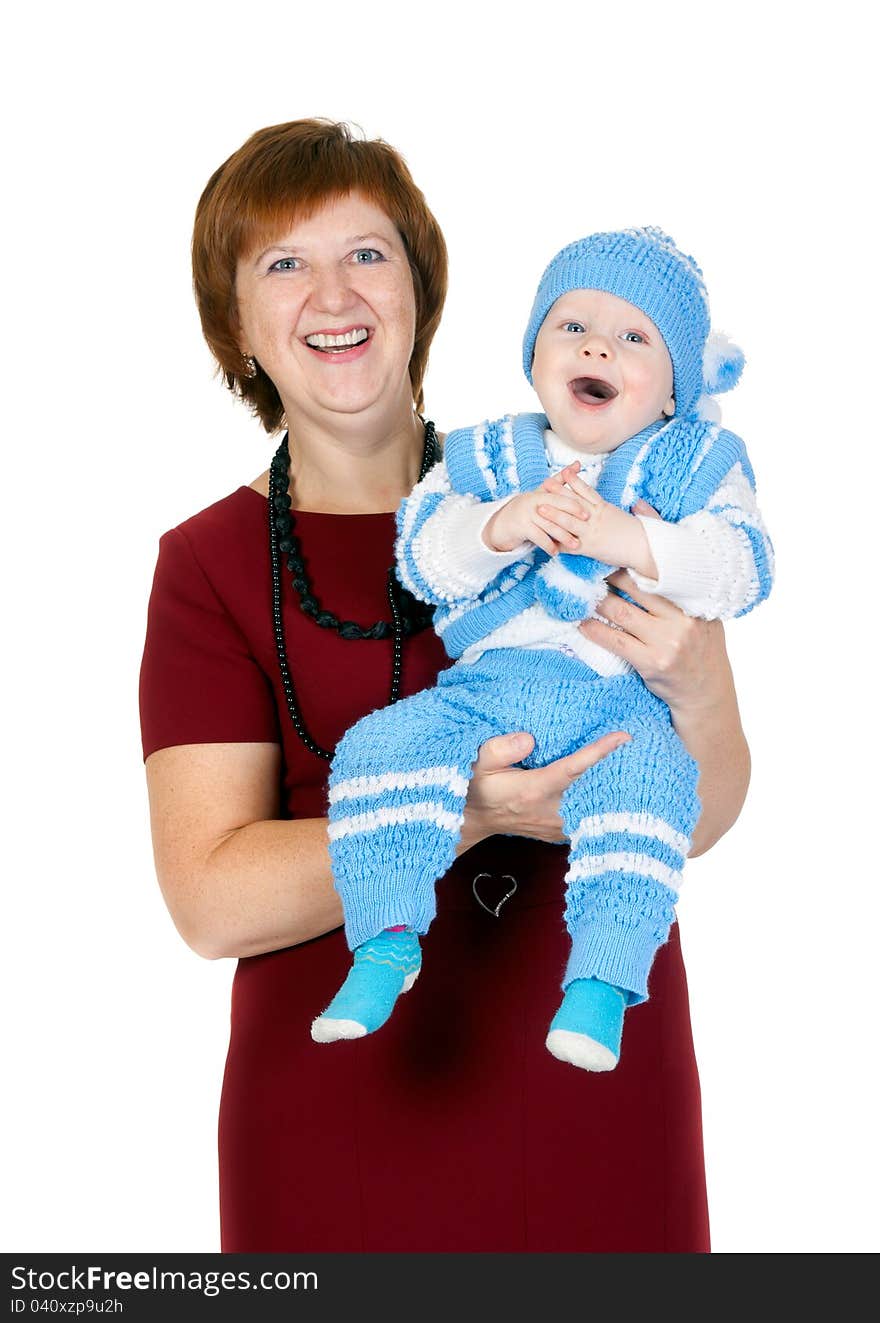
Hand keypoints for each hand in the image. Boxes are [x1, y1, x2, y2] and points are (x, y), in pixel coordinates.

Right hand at [458, 727, 630, 849]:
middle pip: (595, 788)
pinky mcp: (562, 832)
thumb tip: (529, 738)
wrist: (474, 819)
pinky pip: (590, 815)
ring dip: (616, 787)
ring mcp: (559, 825)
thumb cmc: (477, 786)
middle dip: (620, 768)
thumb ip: (499, 749)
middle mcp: (552, 811)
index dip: (599, 752)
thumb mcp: (477, 762)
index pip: (573, 768)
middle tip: (644, 747)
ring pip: (596, 805)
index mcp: (534, 790)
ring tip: (638, 764)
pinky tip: (618, 785)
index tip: (623, 736)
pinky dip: (605, 801)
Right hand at [483, 462, 593, 554]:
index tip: (588, 513)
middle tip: (585, 528)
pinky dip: (548, 545)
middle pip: (555, 510)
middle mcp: (532, 501)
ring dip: (563, 536)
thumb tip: (578, 463)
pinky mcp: (519, 527)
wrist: (501, 522)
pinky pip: (537, 537)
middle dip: (571, 519)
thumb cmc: (528, 508)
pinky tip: (556, 552)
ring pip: (548, 525)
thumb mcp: (542, 493)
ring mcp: (525, 514)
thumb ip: (560, 480)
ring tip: (575, 545)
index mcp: (540, 493)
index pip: (559, 497)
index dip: (574, 505)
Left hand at [537, 469, 656, 576]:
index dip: (575, 481)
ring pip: (569, 521)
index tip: (565, 472)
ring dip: (553, 514)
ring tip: (540, 507)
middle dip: (558, 492)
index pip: (588, 492)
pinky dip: (558, 543)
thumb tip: (639, 502)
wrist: (646, 549)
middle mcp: (597, 518)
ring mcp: (592, 532)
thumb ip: (636, 509)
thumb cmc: (644, 535)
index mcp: (606, 509)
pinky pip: (571, 545)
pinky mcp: (590, 548)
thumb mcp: (639, 517)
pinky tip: (546, 540)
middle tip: (545, 483)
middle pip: (574, 502)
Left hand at [579, 500, 729, 713]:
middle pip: (635, 585)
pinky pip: (614, 640)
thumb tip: (639, 505)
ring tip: (576, 587)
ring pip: (620, 611)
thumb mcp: (696, 602)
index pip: (659, 567)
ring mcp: (668, 641)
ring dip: (594, 599)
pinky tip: (580, 621)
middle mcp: (683, 617)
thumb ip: (671, 559)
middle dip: (606, 571)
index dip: (629, 553)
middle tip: (581, 559)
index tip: (605, 540)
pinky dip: (594, 629)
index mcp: (695, 597)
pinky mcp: (652, 662)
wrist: (706, 691)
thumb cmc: (699, 640)